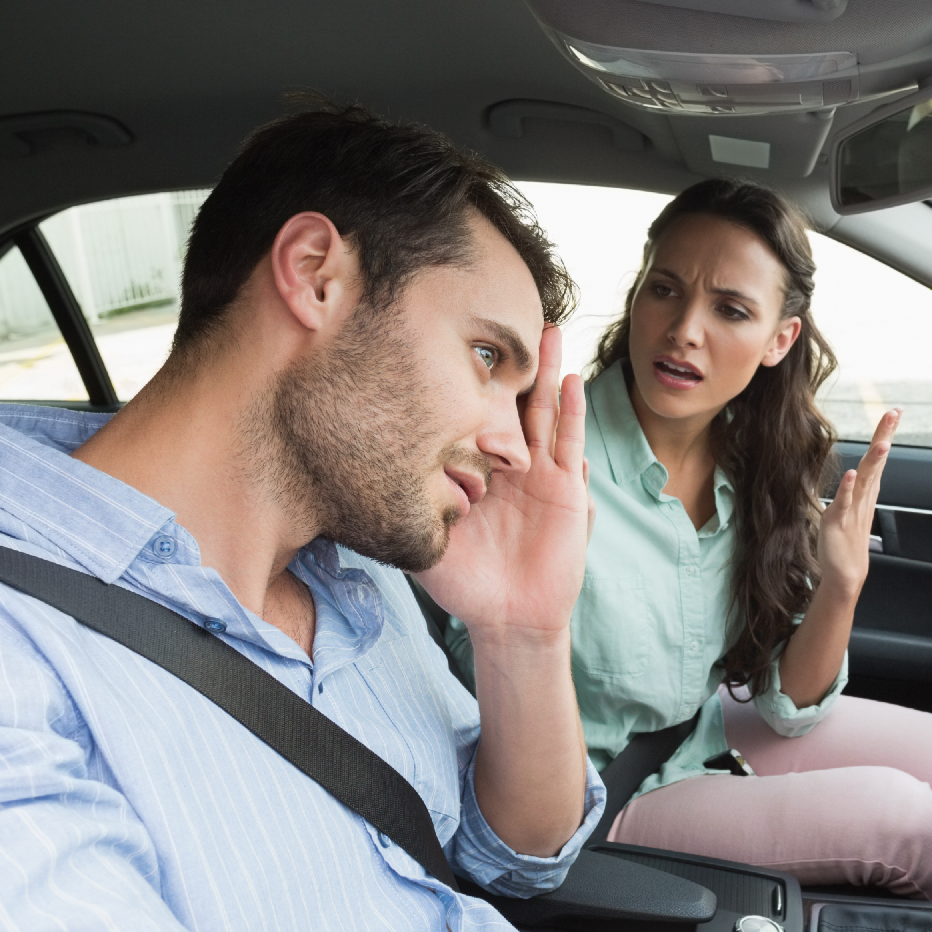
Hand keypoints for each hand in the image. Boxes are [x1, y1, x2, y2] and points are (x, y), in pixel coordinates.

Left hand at [415, 325, 589, 643]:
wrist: (506, 619)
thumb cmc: (464, 584)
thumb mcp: (425, 537)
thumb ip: (406, 506)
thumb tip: (360, 477)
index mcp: (474, 471)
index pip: (467, 416)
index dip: (461, 381)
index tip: (445, 336)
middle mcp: (508, 465)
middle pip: (509, 402)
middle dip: (509, 361)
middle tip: (501, 312)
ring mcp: (540, 475)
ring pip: (542, 411)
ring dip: (546, 370)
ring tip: (546, 328)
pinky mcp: (567, 491)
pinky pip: (569, 445)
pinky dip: (571, 412)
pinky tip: (570, 380)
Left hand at [818, 409, 898, 595]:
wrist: (845, 574)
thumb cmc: (847, 542)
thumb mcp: (853, 508)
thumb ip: (857, 489)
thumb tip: (861, 472)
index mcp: (866, 492)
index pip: (878, 458)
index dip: (886, 435)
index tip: (894, 413)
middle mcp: (863, 497)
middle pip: (876, 462)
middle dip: (885, 437)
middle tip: (894, 415)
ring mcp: (853, 509)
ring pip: (865, 480)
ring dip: (874, 461)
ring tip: (882, 443)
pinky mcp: (840, 521)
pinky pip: (845, 502)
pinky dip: (848, 488)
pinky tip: (851, 475)